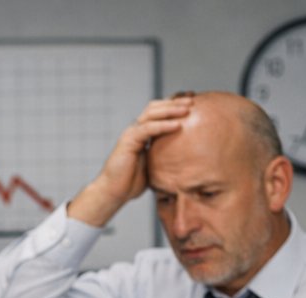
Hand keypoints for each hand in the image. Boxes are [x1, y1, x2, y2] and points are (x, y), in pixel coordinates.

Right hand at [68, 95, 192, 226]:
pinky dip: (164, 125)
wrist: (112, 191)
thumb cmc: (131, 182)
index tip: (192, 100)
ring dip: (171, 109)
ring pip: (152, 113)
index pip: (158, 112)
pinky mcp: (129, 141)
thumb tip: (185, 160)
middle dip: (175, 101)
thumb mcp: (153, 165)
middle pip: (156, 107)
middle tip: (193, 99)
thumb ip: (164, 157)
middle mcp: (136, 129)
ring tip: (187, 108)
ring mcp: (131, 133)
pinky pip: (148, 128)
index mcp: (142, 133)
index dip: (174, 103)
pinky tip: (178, 124)